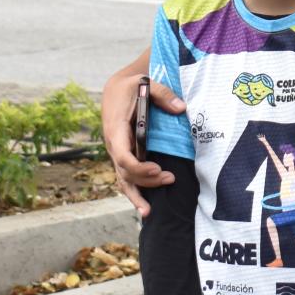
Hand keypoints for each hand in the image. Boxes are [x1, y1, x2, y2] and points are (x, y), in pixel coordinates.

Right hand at [102, 63, 180, 217]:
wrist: (116, 88)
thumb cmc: (132, 86)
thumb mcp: (145, 83)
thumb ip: (163, 94)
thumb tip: (181, 108)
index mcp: (115, 129)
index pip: (122, 155)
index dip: (138, 166)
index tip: (157, 169)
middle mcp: (113, 144)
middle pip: (125, 171)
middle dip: (146, 179)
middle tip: (170, 179)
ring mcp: (116, 152)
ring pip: (122, 178)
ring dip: (135, 194)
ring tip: (148, 212)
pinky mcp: (122, 155)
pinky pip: (126, 177)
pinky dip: (133, 192)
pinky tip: (143, 206)